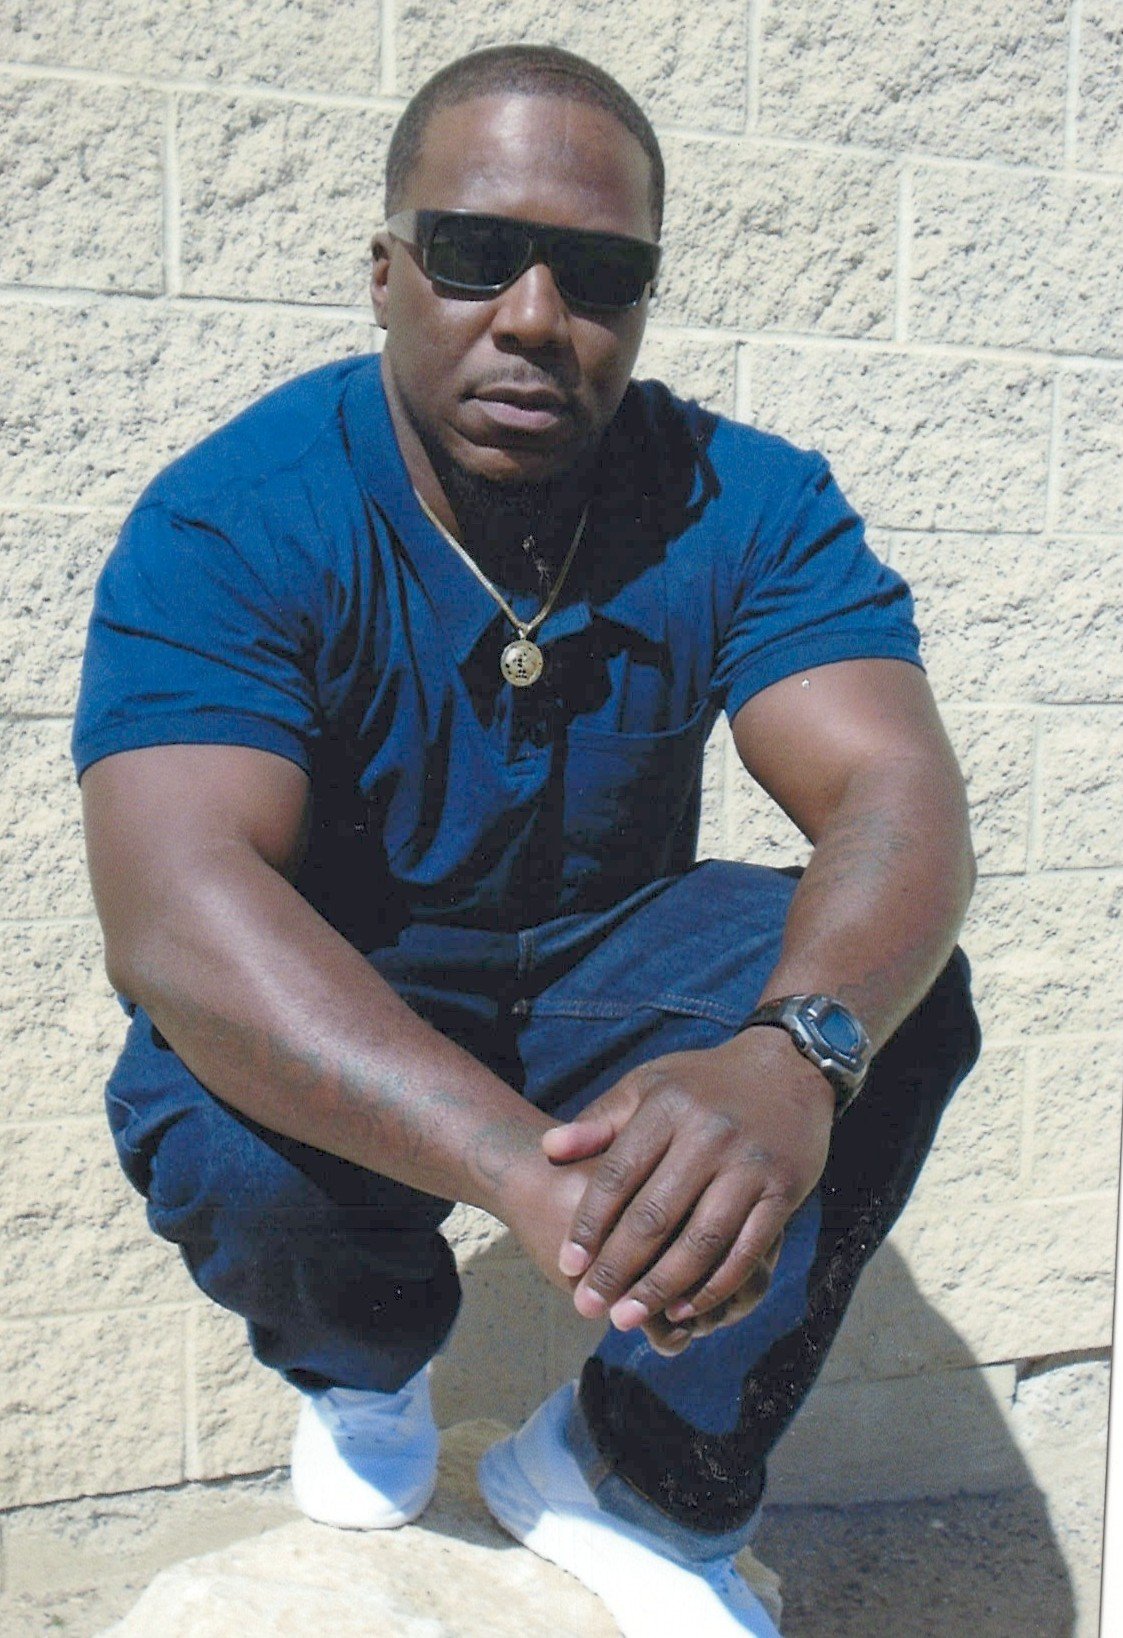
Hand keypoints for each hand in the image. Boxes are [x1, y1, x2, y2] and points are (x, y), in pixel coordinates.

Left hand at [540, 1031, 833, 1335]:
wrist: (789, 1069)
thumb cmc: (703, 1084)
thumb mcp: (649, 1086)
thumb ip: (600, 1121)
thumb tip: (549, 1148)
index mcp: (668, 1107)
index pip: (620, 1174)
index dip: (590, 1224)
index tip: (567, 1263)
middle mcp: (709, 1135)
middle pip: (655, 1215)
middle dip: (617, 1268)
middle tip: (588, 1306)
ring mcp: (750, 1165)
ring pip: (700, 1241)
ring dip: (660, 1287)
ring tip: (627, 1318)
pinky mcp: (783, 1191)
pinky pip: (746, 1250)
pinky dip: (715, 1286)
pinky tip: (683, 1309)